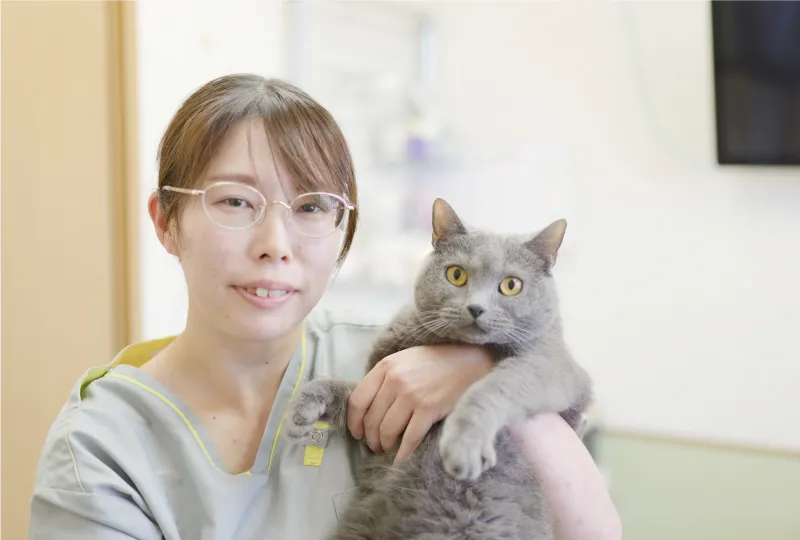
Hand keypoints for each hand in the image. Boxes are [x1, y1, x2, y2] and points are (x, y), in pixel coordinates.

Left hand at [346, 344, 492, 462]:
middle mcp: (395, 379)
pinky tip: (401, 458)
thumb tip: (369, 409)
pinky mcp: (430, 408)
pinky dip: (403, 453)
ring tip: (389, 449)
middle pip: (371, 419)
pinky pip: (409, 438)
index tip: (358, 434)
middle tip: (376, 446)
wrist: (470, 360)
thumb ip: (386, 378)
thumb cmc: (437, 363)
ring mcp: (412, 394)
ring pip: (387, 431)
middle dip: (371, 439)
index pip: (357, 400)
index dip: (354, 422)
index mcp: (386, 366)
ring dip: (385, 446)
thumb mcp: (405, 360)